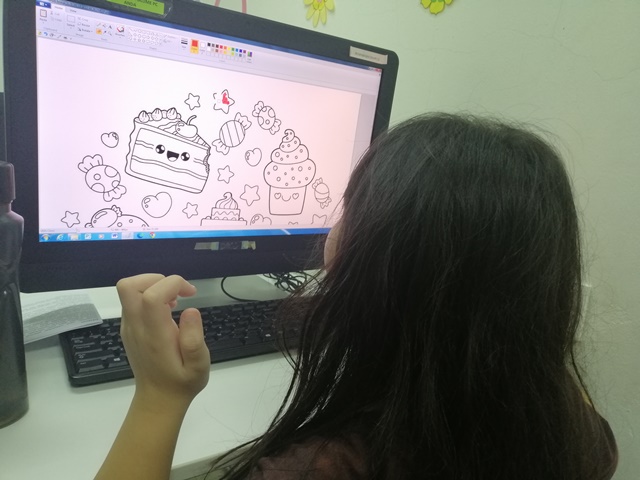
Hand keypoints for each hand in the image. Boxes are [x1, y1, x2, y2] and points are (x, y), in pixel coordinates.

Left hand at [116, 274, 210, 409]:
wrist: (158, 399)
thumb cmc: (182, 382)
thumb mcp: (199, 366)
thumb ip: (194, 338)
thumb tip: (191, 310)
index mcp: (154, 335)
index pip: (152, 295)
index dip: (173, 284)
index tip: (191, 293)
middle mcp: (136, 327)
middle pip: (129, 286)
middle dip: (157, 279)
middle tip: (178, 292)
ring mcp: (129, 327)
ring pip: (128, 290)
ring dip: (153, 285)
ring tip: (174, 301)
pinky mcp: (128, 328)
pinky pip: (131, 300)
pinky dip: (149, 295)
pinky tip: (167, 311)